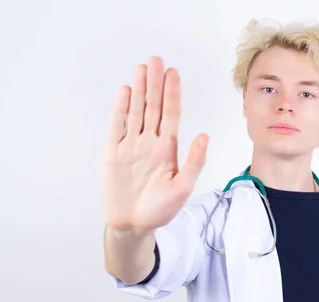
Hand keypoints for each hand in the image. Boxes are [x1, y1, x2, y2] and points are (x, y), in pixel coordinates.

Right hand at [101, 56, 208, 232]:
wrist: (133, 224)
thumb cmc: (160, 209)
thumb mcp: (183, 187)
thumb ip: (194, 161)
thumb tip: (204, 136)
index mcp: (168, 149)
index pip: (171, 115)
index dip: (172, 94)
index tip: (174, 74)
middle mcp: (150, 142)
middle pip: (153, 107)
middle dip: (155, 84)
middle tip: (157, 60)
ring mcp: (131, 146)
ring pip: (136, 112)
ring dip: (138, 90)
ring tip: (141, 69)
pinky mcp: (114, 153)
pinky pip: (117, 126)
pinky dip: (121, 109)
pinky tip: (125, 91)